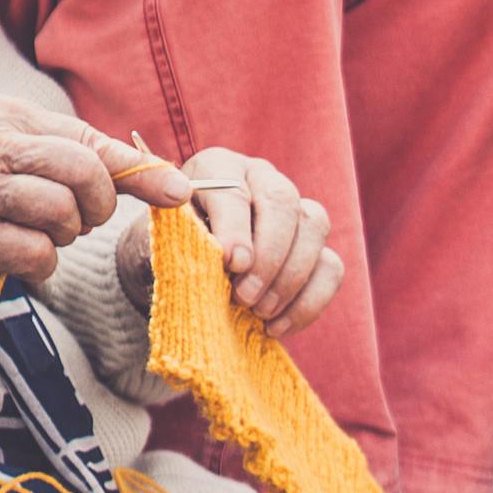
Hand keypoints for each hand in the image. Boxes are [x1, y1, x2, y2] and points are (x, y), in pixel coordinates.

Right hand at [0, 101, 186, 288]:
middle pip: (85, 176)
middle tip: (79, 218)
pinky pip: (34, 256)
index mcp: (8, 119)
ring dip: (63, 237)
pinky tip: (19, 257)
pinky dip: (40, 264)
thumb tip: (121, 165)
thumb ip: (48, 144)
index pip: (88, 140)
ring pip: (62, 217)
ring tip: (38, 234)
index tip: (178, 190)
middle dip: (97, 206)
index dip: (140, 170)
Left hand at [119, 147, 343, 334]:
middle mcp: (262, 178)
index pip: (235, 190)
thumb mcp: (162, 242)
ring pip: (315, 227)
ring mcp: (294, 209)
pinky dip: (309, 302)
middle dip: (268, 255)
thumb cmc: (169, 250)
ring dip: (290, 278)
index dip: (235, 228)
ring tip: (259, 312)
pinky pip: (331, 267)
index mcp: (217, 166)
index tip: (231, 265)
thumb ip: (181, 240)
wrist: (182, 271)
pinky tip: (276, 326)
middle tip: (244, 297)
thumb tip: (218, 253)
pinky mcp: (314, 247)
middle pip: (283, 202)